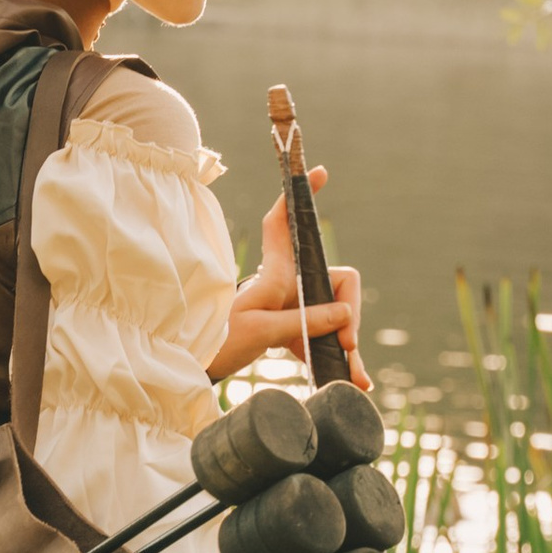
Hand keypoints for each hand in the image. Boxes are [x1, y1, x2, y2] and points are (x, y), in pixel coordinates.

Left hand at [210, 166, 369, 388]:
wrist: (195, 368)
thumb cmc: (217, 342)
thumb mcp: (259, 331)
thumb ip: (304, 321)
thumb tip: (345, 314)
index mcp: (274, 274)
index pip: (282, 224)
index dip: (297, 197)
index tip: (319, 172)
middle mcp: (285, 285)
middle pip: (335, 282)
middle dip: (349, 314)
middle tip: (347, 346)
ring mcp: (290, 307)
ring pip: (333, 316)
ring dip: (345, 347)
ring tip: (356, 377)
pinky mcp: (290, 330)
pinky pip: (322, 338)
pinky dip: (334, 358)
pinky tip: (353, 381)